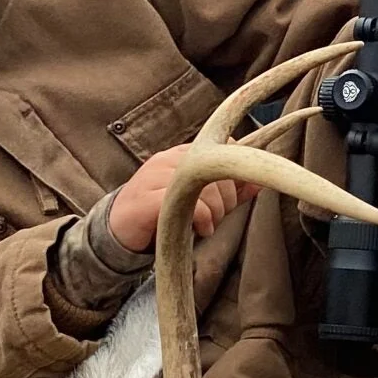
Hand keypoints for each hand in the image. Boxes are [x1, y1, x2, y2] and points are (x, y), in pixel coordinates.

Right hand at [108, 145, 251, 254]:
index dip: (236, 172)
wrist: (117, 229)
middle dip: (227, 200)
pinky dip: (203, 220)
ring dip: (216, 213)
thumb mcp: (199, 199)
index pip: (224, 146)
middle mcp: (169, 160)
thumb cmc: (161, 213)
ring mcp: (156, 177)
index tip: (233, 197)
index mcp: (181, 154)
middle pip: (218, 171)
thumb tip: (260, 182)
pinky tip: (200, 230)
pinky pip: (190, 205)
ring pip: (206, 188)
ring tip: (208, 226)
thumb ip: (229, 191)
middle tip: (218, 218)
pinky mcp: (148, 200)